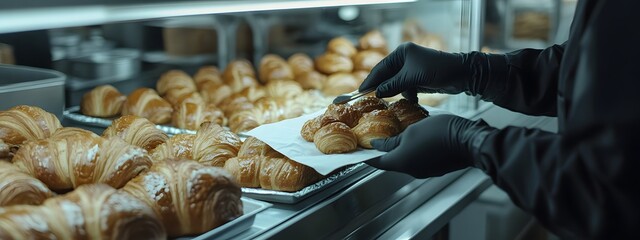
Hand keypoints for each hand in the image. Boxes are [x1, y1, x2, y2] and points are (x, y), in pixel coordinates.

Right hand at [359, 42, 470, 101]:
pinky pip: (406, 88)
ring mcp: (411, 69)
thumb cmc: (437, 70)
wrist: (461, 74)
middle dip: (382, 88)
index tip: (360, 91)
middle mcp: (405, 59)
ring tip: (391, 100)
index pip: (380, 68)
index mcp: (401, 53)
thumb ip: (394, 85)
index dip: (370, 80)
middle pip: (387, 76)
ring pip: (396, 84)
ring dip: (397, 92)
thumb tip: (377, 92)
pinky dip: (408, 94)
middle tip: (369, 99)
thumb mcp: (412, 78)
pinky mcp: (418, 78)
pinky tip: (413, 99)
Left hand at [366, 114, 493, 177]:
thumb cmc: (438, 133)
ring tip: (395, 133)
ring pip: (406, 159)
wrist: (469, 140)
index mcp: (401, 163)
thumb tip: (378, 145)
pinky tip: (415, 136)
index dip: (365, 155)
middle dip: (382, 150)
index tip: (357, 150)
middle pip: (391, 161)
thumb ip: (392, 141)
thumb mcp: (411, 131)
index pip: (376, 162)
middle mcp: (411, 170)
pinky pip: (418, 158)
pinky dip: (412, 149)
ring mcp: (425, 170)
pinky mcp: (436, 167)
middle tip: (375, 137)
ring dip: (399, 148)